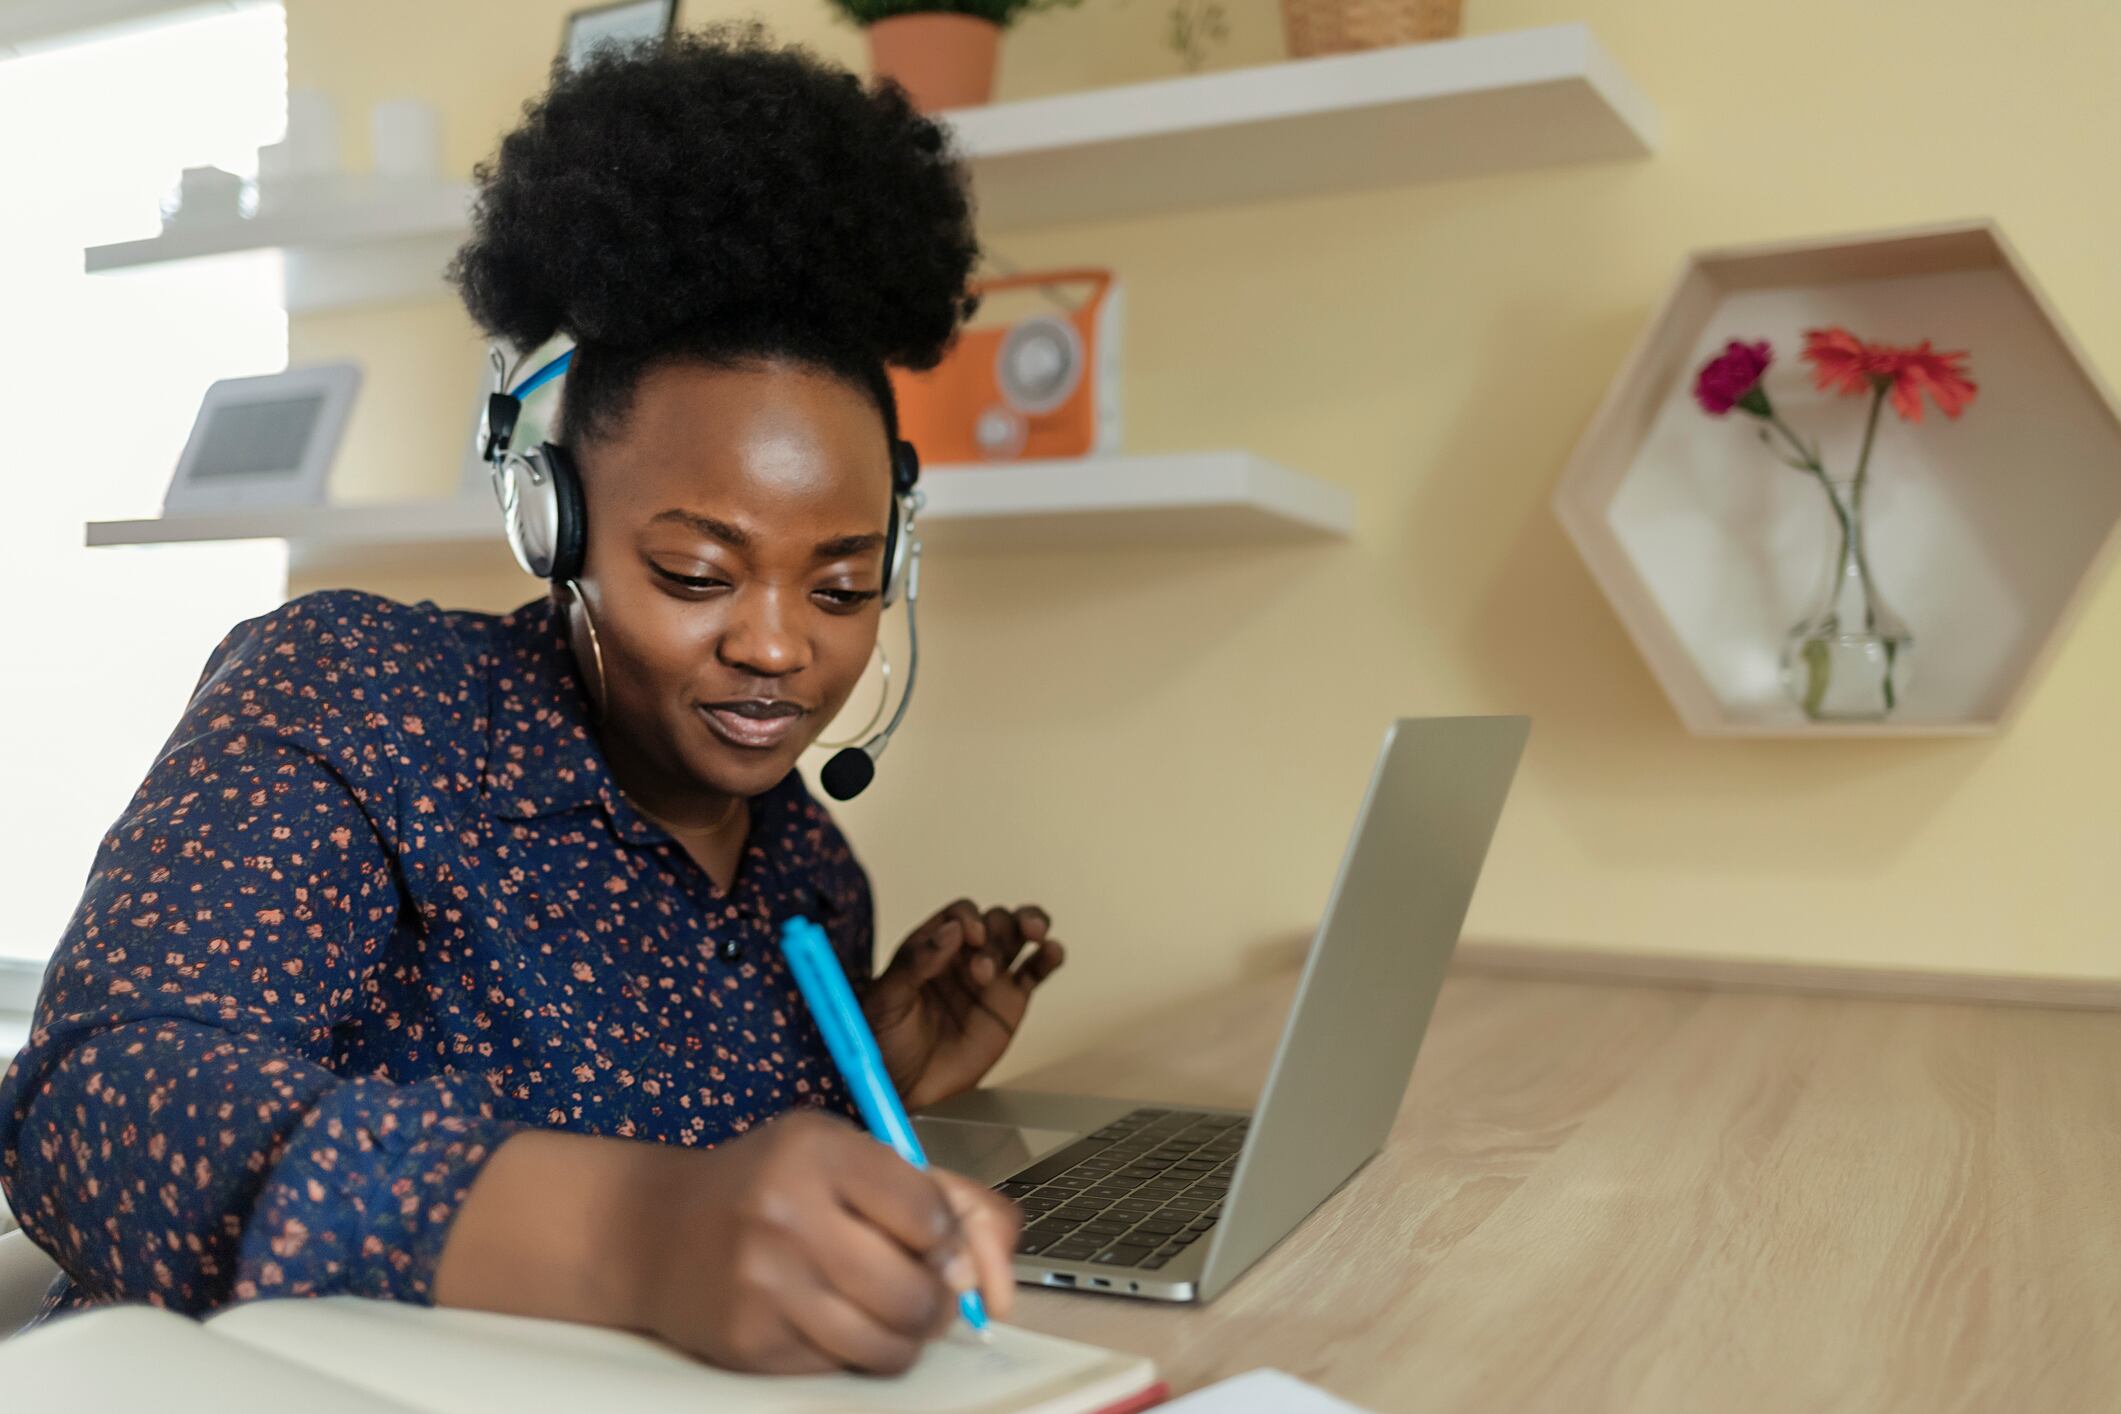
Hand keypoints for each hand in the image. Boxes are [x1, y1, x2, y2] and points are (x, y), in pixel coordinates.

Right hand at [436, 1115, 1017, 1373]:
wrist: (651, 1231)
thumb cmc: (770, 1185)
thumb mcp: (845, 1155)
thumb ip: (935, 1194)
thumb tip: (995, 1277)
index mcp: (818, 1150)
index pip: (931, 1215)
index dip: (953, 1239)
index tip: (938, 1242)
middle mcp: (787, 1215)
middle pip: (917, 1293)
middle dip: (938, 1300)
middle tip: (924, 1288)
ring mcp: (765, 1286)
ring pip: (888, 1346)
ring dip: (907, 1337)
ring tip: (888, 1308)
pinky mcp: (750, 1344)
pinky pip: (842, 1369)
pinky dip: (855, 1352)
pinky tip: (831, 1318)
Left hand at [865, 901, 1065, 1108]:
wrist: (904, 1090)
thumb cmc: (886, 1043)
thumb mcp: (887, 999)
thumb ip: (915, 962)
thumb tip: (949, 929)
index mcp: (930, 949)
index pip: (957, 916)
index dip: (967, 918)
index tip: (970, 935)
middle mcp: (962, 958)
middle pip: (993, 921)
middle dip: (999, 927)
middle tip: (990, 951)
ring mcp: (989, 979)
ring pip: (1017, 937)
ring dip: (1029, 924)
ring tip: (1035, 931)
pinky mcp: (1010, 1003)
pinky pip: (1034, 973)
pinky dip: (1048, 958)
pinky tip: (1051, 951)